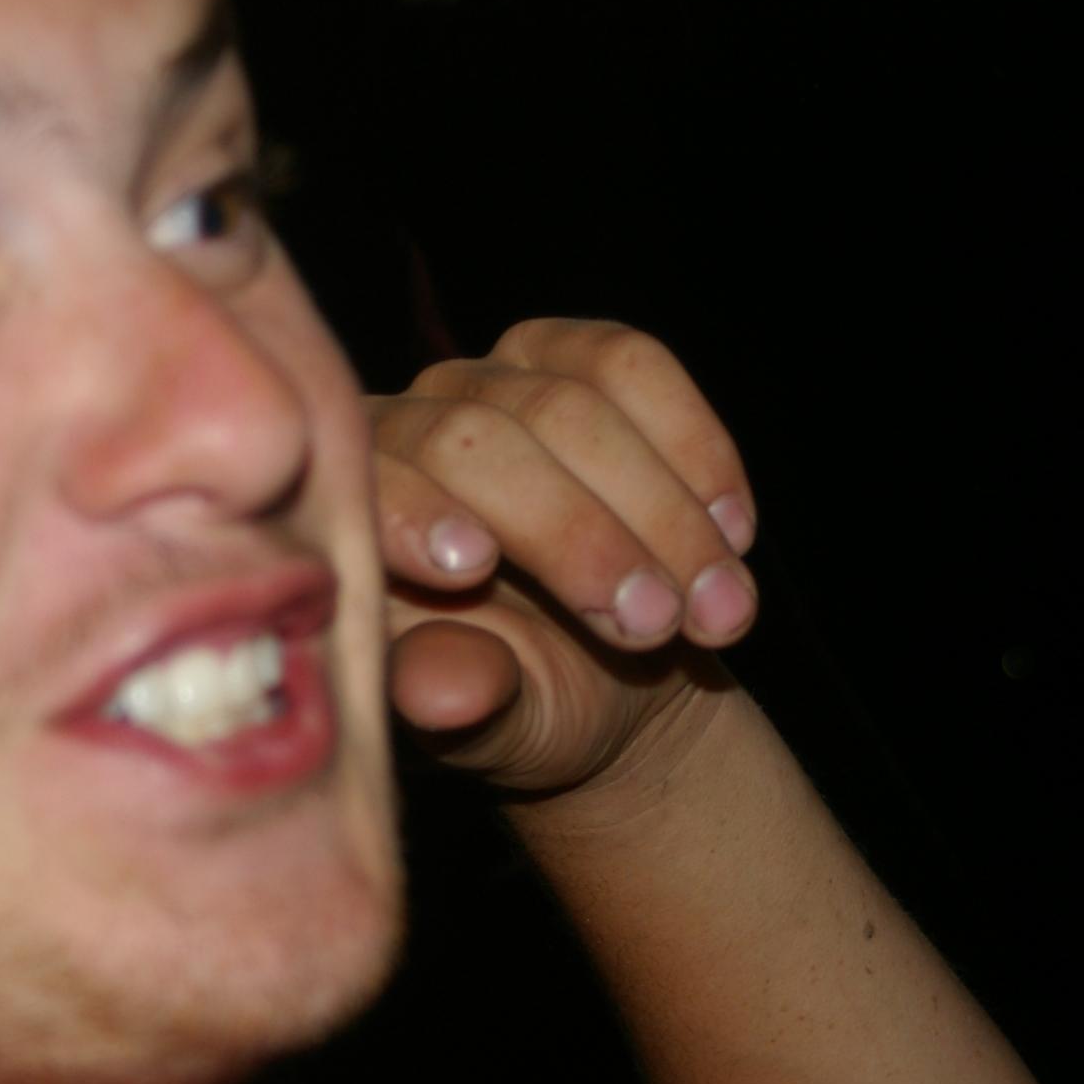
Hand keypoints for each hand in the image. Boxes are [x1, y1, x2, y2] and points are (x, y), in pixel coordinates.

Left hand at [369, 319, 757, 797]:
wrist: (614, 674)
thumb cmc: (526, 704)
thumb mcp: (494, 726)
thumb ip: (460, 701)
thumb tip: (441, 692)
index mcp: (349, 520)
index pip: (363, 485)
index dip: (412, 511)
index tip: (471, 569)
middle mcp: (401, 430)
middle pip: (477, 441)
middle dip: (579, 536)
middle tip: (653, 626)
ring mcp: (487, 382)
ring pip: (569, 404)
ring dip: (661, 513)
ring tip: (717, 611)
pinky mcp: (572, 356)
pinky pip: (633, 364)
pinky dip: (696, 450)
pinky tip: (734, 532)